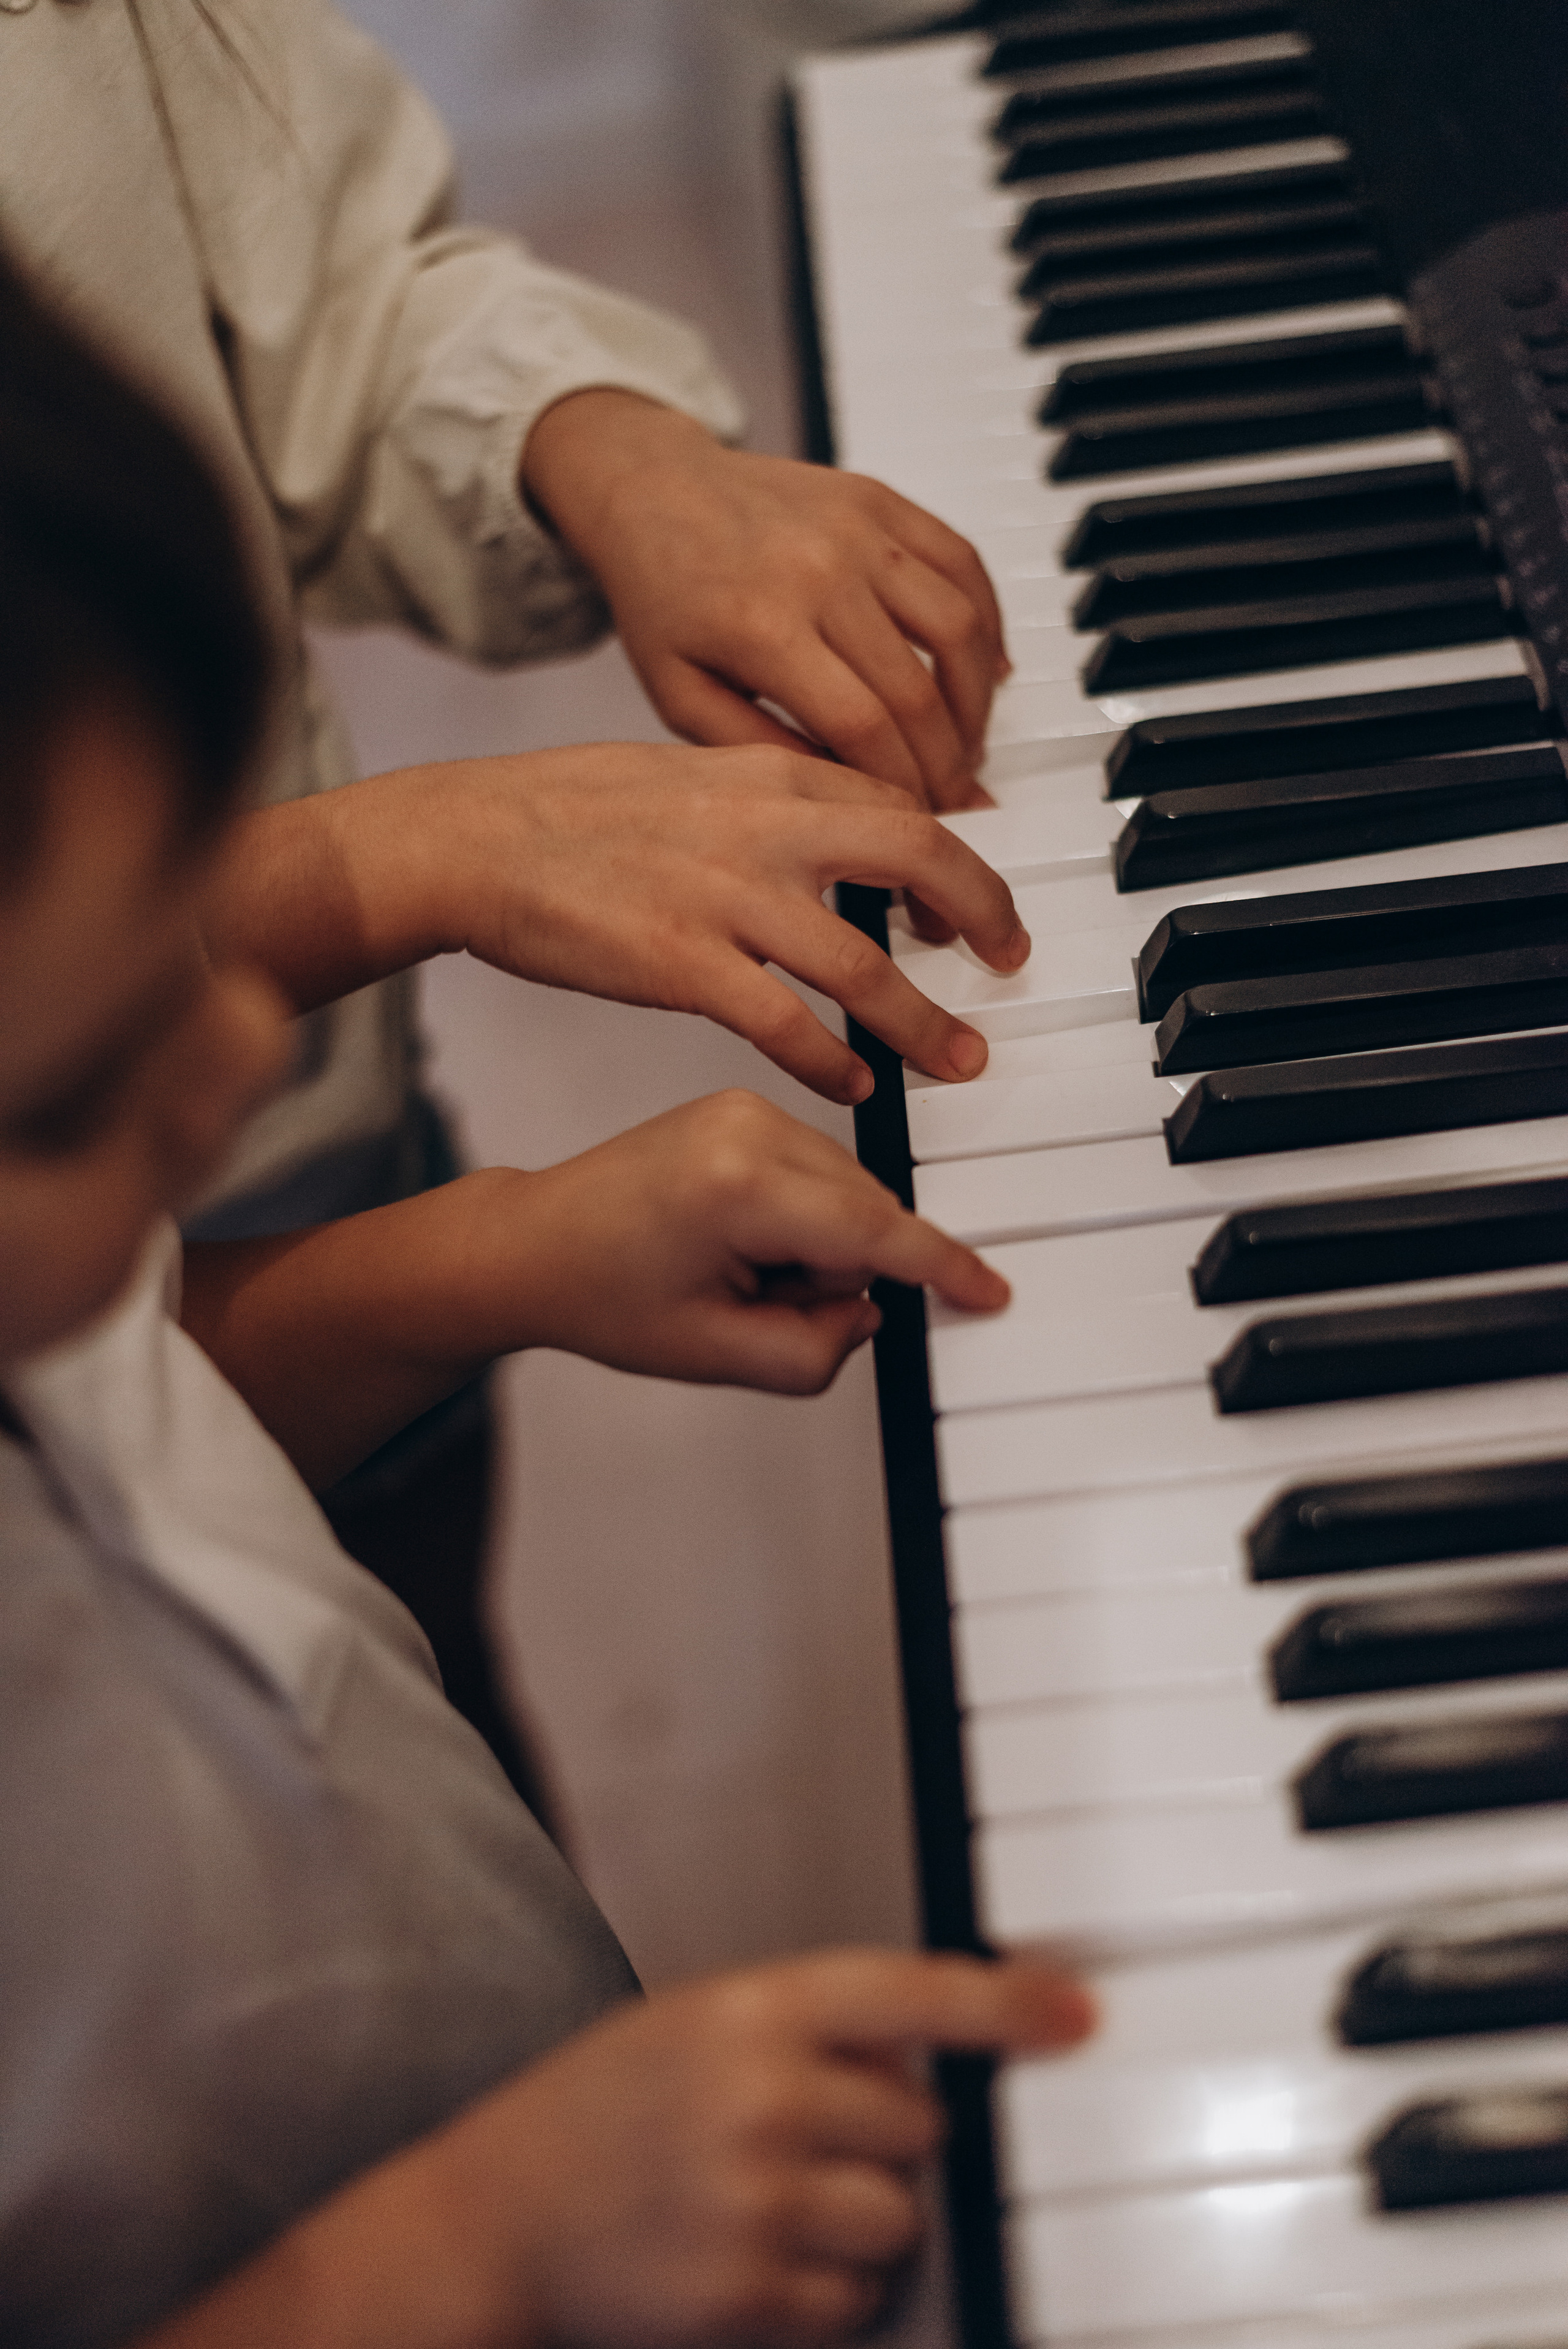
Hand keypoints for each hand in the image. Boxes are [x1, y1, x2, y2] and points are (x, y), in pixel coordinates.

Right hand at [139, 1951, 1092, 2348]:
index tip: (1080, 2014)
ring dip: (864, 2223)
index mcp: (745, 2009)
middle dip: (884, 2140)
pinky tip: (753, 2261)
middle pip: (920, 2124)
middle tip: (798, 2140)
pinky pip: (858, 2304)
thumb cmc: (592, 2115)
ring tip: (773, 2205)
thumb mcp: (690, 2027)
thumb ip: (801, 2029)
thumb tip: (923, 2058)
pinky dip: (828, 2296)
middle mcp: (759, 2095)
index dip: (1006, 2002)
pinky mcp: (747, 2297)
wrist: (490, 2218)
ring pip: (900, 2218)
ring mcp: (755, 2200)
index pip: (907, 1991)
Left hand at [180, 1092, 1007, 1484]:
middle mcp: (748, 1127)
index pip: (875, 1232)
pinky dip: (802, 1220)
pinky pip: (818, 1173)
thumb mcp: (716, 1354)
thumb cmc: (601, 1296)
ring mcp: (745, 1108)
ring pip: (846, 1192)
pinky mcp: (742, 1108)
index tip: (985, 1291)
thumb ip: (816, 1349)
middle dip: (842, 1272)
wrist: (530, 1245)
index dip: (939, 1269)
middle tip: (764, 1309)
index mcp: (740, 1185)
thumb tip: (869, 1314)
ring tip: (738, 1276)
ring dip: (819, 1246)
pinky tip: (740, 1247)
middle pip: (864, 1211)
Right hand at [224, 745, 1030, 1101]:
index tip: (978, 905)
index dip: (959, 857)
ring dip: (923, 1021)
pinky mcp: (681, 962)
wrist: (474, 838)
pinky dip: (830, 1058)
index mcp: (770, 771)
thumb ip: (771, 798)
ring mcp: (725, 896)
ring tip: (958, 1061)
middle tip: (1010, 965)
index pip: (902, 804)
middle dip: (982, 915)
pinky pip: (784, 1022)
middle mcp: (764, 825)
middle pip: (918, 858)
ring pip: (863, 962)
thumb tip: (842, 822)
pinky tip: (852, 1085)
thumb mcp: (690, 774)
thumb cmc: (571, 809)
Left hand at [521, 391, 1008, 814]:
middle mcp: (819, 571)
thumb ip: (760, 748)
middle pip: (918, 690)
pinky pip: (962, 564)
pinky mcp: (882, 500)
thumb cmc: (664, 601)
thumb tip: (848, 795)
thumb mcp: (682, 696)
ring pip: (959, 626)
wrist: (653, 491)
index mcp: (761, 627)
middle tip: (954, 800)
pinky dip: (986, 625)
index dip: (905, 786)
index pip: (863, 727)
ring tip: (966, 744)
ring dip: (976, 701)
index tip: (920, 821)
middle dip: (947, 762)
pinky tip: (982, 673)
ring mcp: (858, 529)